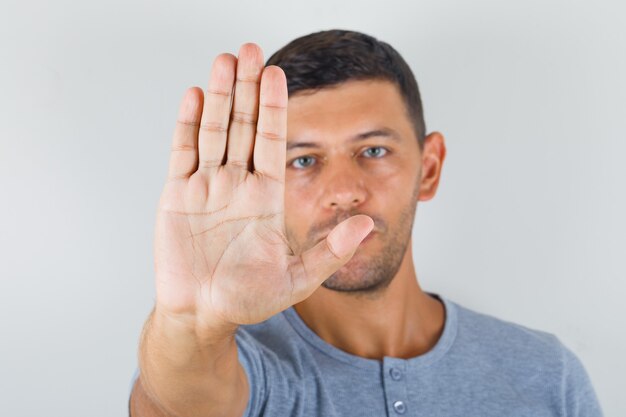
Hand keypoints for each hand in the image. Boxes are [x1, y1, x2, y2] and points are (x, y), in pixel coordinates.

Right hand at [153, 43, 372, 335]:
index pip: (272, 141)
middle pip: (242, 125)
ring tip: (223, 60)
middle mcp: (238, 184)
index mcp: (266, 196)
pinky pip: (182, 152)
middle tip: (250, 49)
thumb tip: (368, 223)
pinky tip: (193, 96)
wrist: (203, 315)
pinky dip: (187, 124)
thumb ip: (331, 250)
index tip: (278, 74)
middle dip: (246, 88)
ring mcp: (206, 186)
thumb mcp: (297, 278)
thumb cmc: (248, 300)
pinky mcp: (177, 195)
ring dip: (216, 95)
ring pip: (213, 130)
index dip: (274, 107)